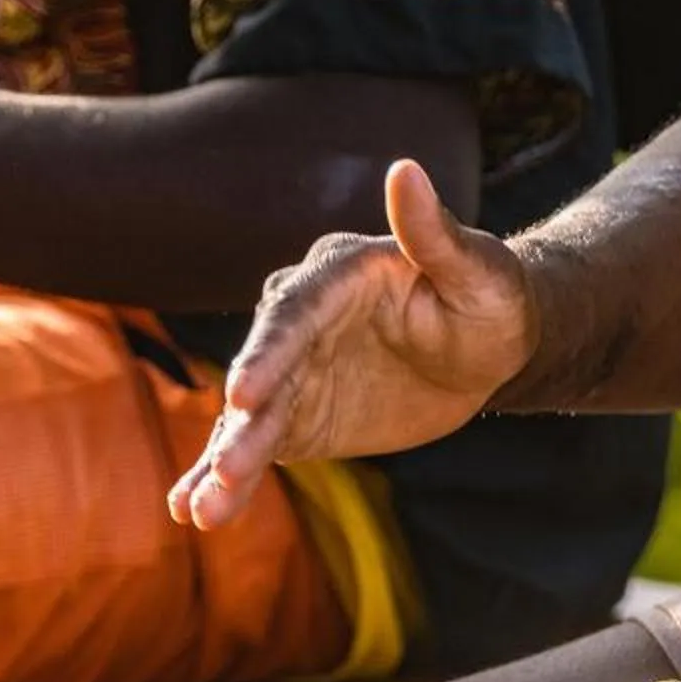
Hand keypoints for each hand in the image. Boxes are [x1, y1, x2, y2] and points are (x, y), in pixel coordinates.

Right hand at [169, 159, 533, 530]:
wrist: (484, 350)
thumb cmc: (490, 299)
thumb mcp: (480, 271)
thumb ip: (436, 232)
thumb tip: (406, 170)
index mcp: (337, 275)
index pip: (295, 314)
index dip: (268, 355)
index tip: (243, 397)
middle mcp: (301, 321)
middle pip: (262, 372)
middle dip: (241, 423)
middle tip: (226, 470)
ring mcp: (292, 371)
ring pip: (251, 418)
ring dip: (224, 463)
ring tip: (200, 512)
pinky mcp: (295, 415)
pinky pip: (258, 447)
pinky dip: (225, 478)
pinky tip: (190, 509)